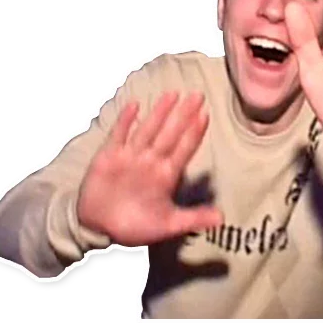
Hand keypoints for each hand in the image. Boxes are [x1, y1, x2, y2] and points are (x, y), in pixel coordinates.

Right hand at [77, 91, 222, 246]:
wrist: (99, 228)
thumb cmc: (136, 226)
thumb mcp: (168, 225)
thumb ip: (193, 219)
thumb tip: (222, 218)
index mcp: (167, 174)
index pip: (185, 149)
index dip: (195, 133)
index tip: (205, 115)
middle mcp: (151, 161)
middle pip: (170, 134)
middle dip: (183, 115)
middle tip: (197, 95)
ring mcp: (131, 156)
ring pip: (148, 130)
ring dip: (159, 113)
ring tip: (172, 94)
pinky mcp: (109, 156)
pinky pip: (119, 135)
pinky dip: (125, 121)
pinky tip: (134, 105)